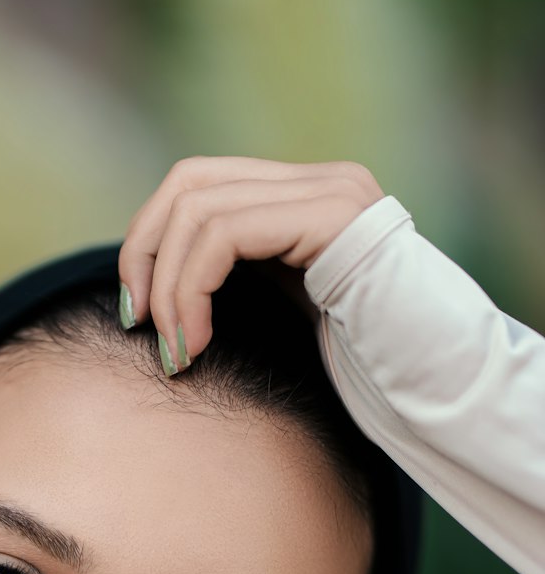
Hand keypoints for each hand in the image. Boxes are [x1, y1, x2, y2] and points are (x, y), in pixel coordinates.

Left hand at [117, 156, 383, 372]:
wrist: (438, 392)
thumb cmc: (364, 377)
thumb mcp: (283, 323)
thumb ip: (237, 289)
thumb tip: (151, 296)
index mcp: (302, 201)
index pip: (196, 184)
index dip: (147, 244)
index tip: (135, 317)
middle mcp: (318, 182)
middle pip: (188, 181)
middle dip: (144, 256)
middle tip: (140, 328)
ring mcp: (329, 192)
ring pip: (199, 208)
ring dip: (167, 289)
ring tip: (177, 353)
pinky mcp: (332, 217)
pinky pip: (225, 234)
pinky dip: (190, 292)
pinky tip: (196, 345)